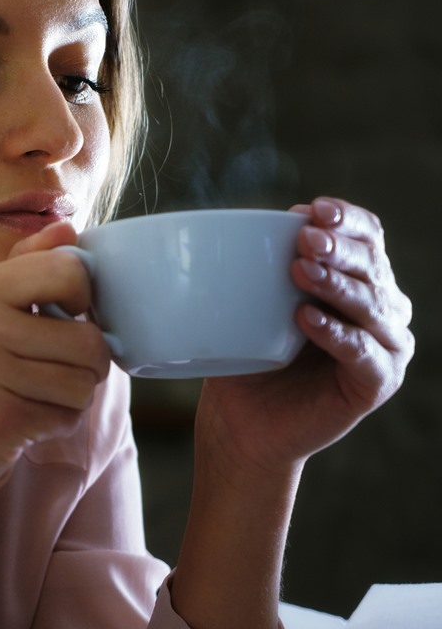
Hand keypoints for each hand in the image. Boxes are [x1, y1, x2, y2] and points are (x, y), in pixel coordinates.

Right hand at [0, 221, 112, 515]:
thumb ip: (27, 268)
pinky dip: (55, 426)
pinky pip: (67, 416)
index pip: (71, 270)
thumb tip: (69, 226)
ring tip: (29, 399)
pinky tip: (21, 425)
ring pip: (85, 380)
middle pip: (89, 336)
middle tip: (48, 373)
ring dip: (70, 398)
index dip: (86, 301)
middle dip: (84, 364)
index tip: (63, 321)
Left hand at [198, 197, 414, 475]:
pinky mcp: (377, 383)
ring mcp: (386, 346)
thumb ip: (260, 265)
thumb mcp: (252, 302)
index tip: (313, 209)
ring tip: (300, 272)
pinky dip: (337, 334)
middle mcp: (384, 308)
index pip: (368, 236)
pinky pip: (362, 353)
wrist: (242, 419)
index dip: (347, 219)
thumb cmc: (248, 354)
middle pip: (372, 266)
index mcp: (359, 278)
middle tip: (306, 240)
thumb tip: (251, 223)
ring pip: (371, 306)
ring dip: (336, 285)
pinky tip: (307, 319)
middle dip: (340, 248)